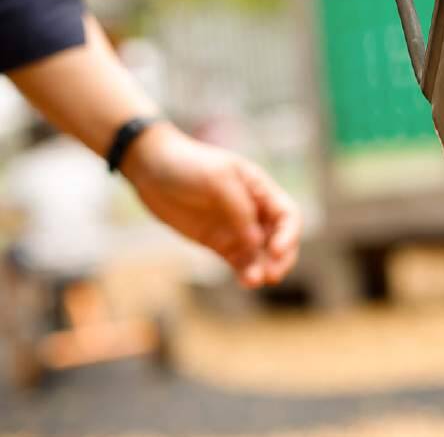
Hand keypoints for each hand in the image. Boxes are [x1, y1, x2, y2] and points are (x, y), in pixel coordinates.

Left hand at [119, 124, 300, 287]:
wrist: (150, 167)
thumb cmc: (188, 164)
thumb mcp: (217, 179)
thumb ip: (239, 209)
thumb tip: (256, 241)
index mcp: (260, 189)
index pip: (287, 215)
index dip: (289, 234)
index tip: (276, 250)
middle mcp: (253, 210)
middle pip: (280, 238)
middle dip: (281, 258)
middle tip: (273, 275)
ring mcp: (235, 227)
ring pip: (260, 253)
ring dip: (262, 268)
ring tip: (253, 282)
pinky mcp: (217, 241)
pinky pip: (238, 260)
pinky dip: (245, 272)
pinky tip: (245, 281)